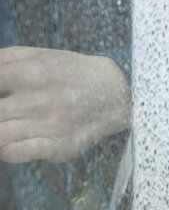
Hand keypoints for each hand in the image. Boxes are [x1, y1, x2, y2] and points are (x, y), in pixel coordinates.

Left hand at [0, 46, 131, 164]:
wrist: (116, 93)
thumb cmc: (71, 72)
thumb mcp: (40, 54)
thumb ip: (5, 59)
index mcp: (32, 73)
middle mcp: (40, 100)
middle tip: (3, 112)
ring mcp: (49, 126)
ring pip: (0, 136)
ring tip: (5, 124)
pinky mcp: (58, 147)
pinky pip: (15, 154)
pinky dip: (4, 149)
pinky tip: (9, 141)